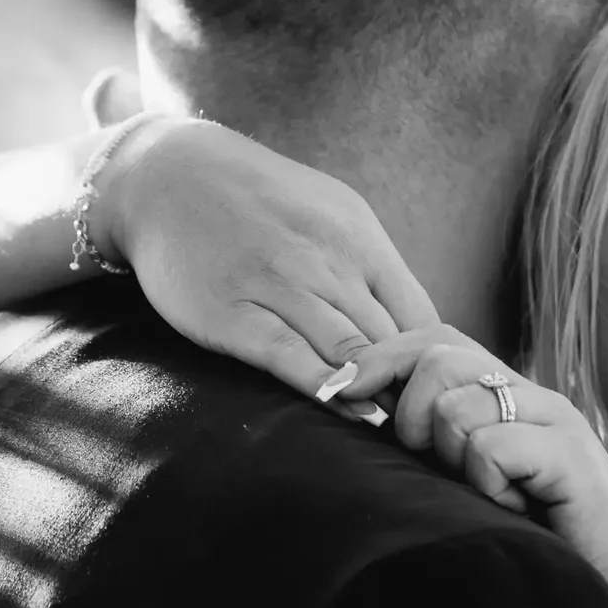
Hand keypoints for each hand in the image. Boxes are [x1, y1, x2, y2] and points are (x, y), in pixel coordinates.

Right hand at [95, 119, 440, 394]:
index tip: (437, 396)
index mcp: (359, 238)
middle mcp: (326, 261)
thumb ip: (372, 268)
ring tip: (402, 431)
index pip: (418, 316)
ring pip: (348, 350)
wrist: (171, 176)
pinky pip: (288, 355)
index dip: (434, 363)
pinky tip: (351, 410)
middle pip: (389, 340)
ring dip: (379, 392)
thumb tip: (417, 327)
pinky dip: (325, 386)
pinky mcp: (232, 312)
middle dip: (412, 387)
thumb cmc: (260, 203)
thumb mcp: (332, 215)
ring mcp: (278, 285)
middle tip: (428, 428)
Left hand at [342, 328, 607, 607]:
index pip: (436, 337)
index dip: (382, 356)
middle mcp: (532, 394)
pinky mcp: (569, 453)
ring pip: (456, 406)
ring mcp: (554, 419)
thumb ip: (434, 441)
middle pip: (439, 356)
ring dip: (454, 462)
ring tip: (490, 497)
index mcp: (508, 394)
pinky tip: (513, 510)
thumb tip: (363, 407)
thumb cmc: (532, 543)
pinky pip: (489, 447)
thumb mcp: (469, 482)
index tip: (343, 393)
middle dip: (411, 415)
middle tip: (435, 468)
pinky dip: (486, 486)